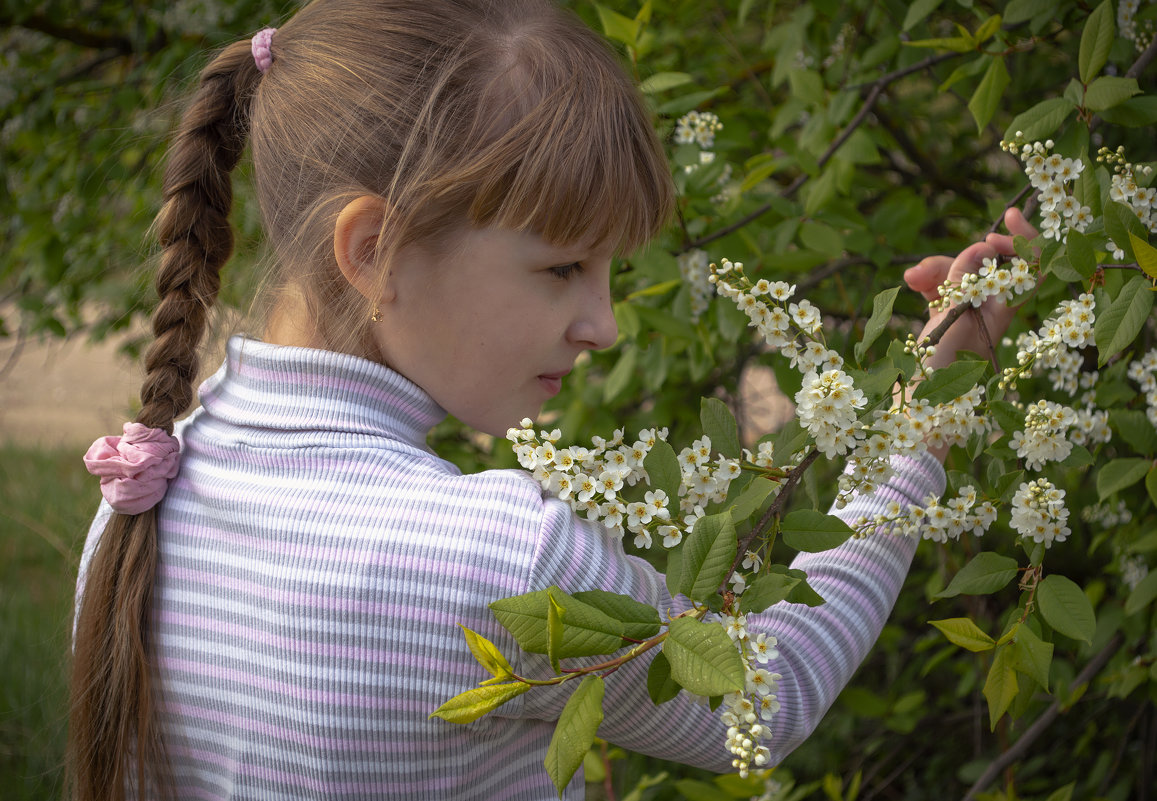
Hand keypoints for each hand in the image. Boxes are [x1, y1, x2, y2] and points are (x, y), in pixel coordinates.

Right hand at [903, 208, 1037, 370]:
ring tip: (910, 280)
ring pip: (962, 275)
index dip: (1024, 241)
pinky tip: (910, 284)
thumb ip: (967, 284)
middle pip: (989, 266)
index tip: (1004, 223)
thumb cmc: (939, 374)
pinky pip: (944, 288)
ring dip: (937, 269)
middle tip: (934, 264)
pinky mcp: (947, 318)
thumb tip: (981, 247)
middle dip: (963, 256)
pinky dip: (928, 281)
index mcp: (1003, 311)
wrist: (919, 409)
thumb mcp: (953, 323)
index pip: (1031, 268)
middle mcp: (990, 309)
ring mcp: (969, 313)